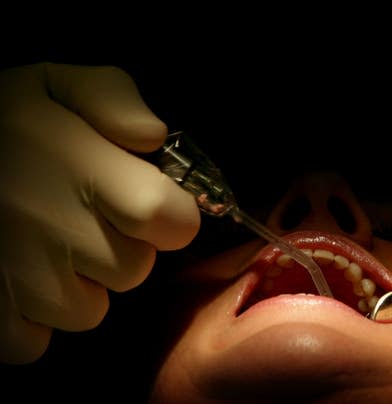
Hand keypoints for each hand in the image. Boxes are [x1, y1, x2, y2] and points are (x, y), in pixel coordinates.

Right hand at [0, 63, 199, 363]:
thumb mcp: (53, 84)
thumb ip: (115, 99)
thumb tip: (154, 136)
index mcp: (85, 173)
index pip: (174, 223)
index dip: (172, 217)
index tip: (151, 204)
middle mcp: (57, 233)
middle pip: (134, 270)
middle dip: (121, 248)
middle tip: (82, 217)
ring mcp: (20, 281)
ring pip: (88, 310)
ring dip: (77, 285)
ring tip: (43, 244)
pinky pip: (34, 341)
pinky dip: (31, 318)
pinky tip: (17, 275)